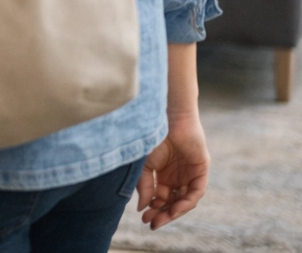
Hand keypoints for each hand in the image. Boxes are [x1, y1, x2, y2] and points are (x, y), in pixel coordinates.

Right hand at [137, 111, 208, 229]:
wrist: (165, 117)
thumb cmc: (152, 136)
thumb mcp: (144, 165)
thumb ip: (144, 186)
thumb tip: (141, 208)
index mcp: (164, 176)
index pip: (161, 199)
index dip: (153, 209)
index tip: (143, 218)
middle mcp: (178, 177)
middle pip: (173, 202)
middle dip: (163, 214)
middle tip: (152, 223)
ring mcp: (190, 174)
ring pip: (185, 200)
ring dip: (174, 211)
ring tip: (162, 218)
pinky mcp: (201, 170)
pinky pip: (196, 191)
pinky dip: (187, 201)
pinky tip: (175, 208)